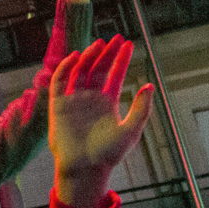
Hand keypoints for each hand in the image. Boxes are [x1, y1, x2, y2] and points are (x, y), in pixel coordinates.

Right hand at [48, 37, 153, 207]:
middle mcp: (91, 98)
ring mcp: (74, 100)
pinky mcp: (58, 104)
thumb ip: (140, 109)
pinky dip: (66, 68)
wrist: (84, 168)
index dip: (121, 59)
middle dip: (106, 53)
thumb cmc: (108, 154)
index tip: (128, 44)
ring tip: (99, 44)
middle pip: (98, 68)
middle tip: (115, 38)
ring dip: (88, 57)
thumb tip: (150, 85)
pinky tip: (75, 57)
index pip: (114, 74)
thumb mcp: (131, 130)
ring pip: (80, 71)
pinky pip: (60, 81)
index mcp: (107, 102)